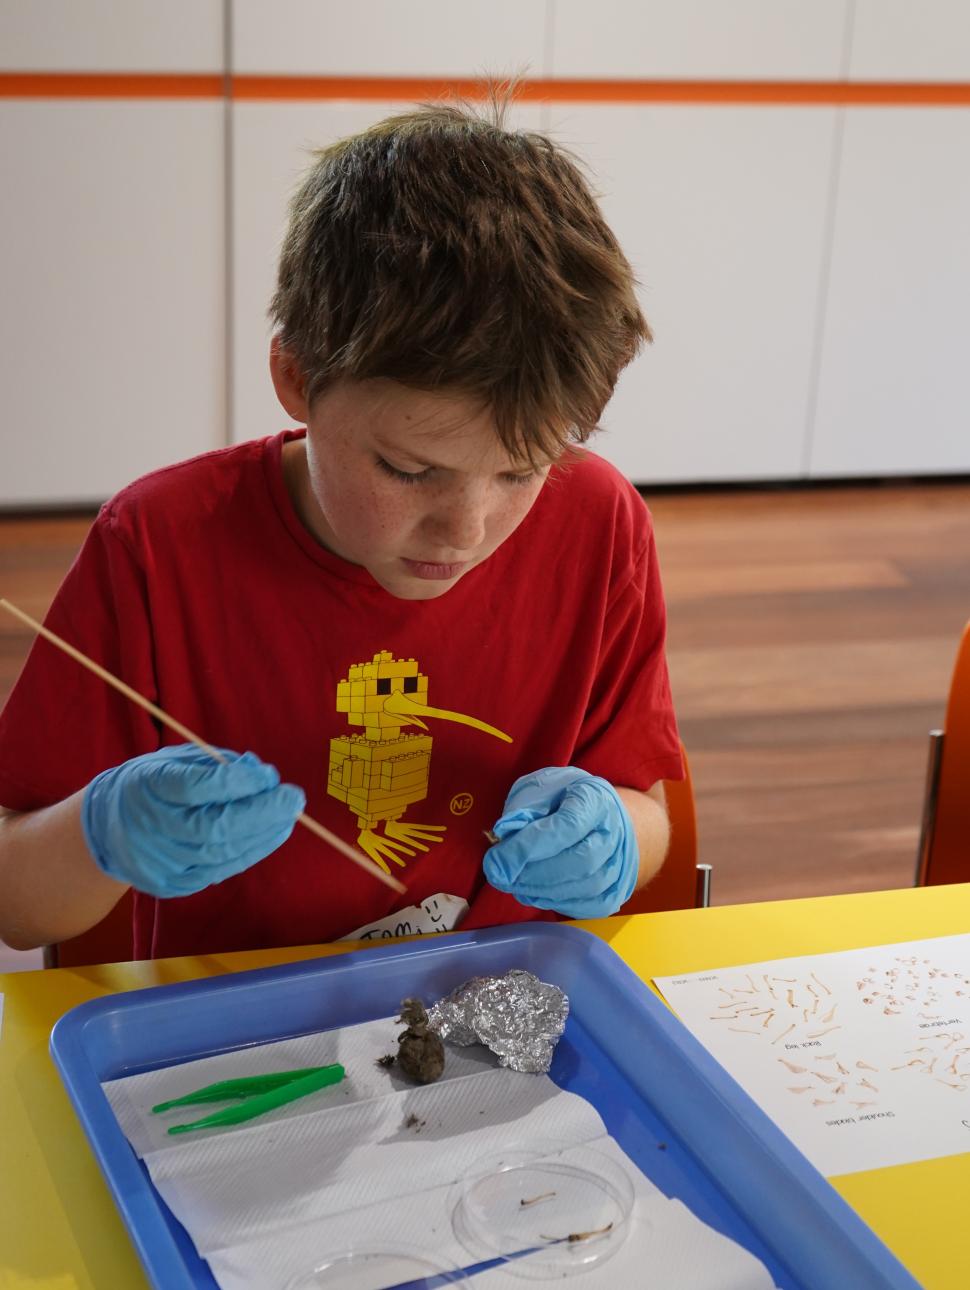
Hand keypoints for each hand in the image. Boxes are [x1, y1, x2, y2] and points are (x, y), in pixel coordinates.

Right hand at [81, 744, 304, 897]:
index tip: (269, 776)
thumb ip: (218, 765)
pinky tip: (270, 836)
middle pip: (212, 827)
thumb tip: (263, 776)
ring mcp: (159, 862)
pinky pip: (217, 870)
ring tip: (289, 817)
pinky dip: (249, 853)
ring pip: (220, 853)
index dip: (236, 783)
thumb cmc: (152, 784)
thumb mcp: (175, 760)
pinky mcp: (169, 885)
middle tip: (295, 799)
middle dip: (261, 813)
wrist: (107, 829)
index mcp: (147, 786)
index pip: (194, 788)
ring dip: (263, 835)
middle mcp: (150, 827)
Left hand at [483, 766, 637, 918]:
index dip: (528, 847)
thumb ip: (523, 808)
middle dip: (534, 874)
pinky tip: (535, 894)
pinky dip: (559, 903)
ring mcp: (621, 863)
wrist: (602, 814)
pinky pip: (591, 905)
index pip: (567, 827)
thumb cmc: (564, 799)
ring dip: (543, 891)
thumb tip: (504, 835)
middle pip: (581, 862)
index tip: (495, 859)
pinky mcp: (617, 889)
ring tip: (513, 885)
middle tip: (501, 876)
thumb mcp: (540, 788)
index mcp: (596, 800)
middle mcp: (616, 833)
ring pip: (587, 887)